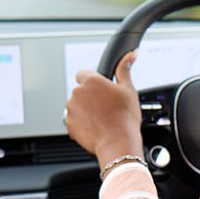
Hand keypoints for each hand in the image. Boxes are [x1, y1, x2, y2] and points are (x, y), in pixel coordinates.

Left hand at [65, 51, 143, 167]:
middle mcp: (77, 92)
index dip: (94, 82)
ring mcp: (70, 108)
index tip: (102, 92)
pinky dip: (81, 122)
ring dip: (84, 109)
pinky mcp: (68, 123)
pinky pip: (73, 119)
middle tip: (105, 107)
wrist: (118, 143)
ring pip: (76, 104)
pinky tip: (95, 126)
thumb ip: (125, 69)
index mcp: (91, 80)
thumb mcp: (129, 89)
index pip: (84, 74)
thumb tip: (132, 55)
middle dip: (90, 96)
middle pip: (81, 90)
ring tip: (101, 118)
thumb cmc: (125, 118)